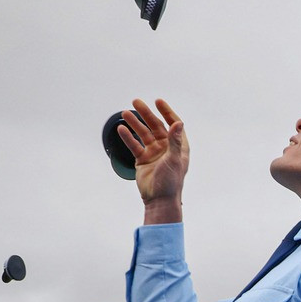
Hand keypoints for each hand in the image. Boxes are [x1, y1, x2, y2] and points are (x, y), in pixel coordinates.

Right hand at [118, 98, 189, 215]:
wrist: (159, 200)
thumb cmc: (170, 181)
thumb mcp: (174, 159)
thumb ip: (175, 141)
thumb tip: (179, 123)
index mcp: (178, 146)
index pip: (173, 124)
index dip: (166, 112)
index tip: (158, 101)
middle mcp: (167, 147)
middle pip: (156, 126)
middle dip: (146, 114)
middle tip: (136, 102)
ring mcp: (154, 153)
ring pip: (143, 134)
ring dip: (134, 124)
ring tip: (125, 114)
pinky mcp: (143, 160)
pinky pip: (134, 145)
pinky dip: (128, 137)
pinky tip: (121, 129)